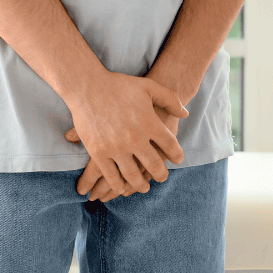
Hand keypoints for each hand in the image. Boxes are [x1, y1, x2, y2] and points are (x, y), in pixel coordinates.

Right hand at [66, 72, 187, 195]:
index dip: (176, 155)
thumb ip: (170, 99)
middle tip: (162, 178)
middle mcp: (135, 138)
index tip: (177, 160)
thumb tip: (185, 113)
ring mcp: (116, 147)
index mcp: (149, 122)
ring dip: (140, 185)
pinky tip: (122, 188)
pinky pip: (111, 175)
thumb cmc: (119, 85)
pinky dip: (118, 184)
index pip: (170, 145)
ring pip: (133, 175)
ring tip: (144, 187)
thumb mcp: (149, 86)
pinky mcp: (98, 152)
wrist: (87, 86)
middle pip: (154, 165)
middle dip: (161, 174)